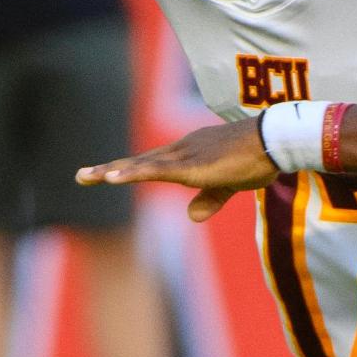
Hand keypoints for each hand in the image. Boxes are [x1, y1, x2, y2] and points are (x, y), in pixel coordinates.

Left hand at [77, 118, 280, 221]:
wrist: (275, 140)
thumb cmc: (259, 157)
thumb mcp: (229, 183)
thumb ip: (209, 198)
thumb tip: (191, 217)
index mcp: (191, 152)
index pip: (153, 162)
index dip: (128, 168)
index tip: (104, 174)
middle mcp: (183, 149)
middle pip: (139, 161)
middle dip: (109, 169)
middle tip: (81, 176)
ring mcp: (185, 156)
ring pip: (142, 164)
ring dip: (113, 171)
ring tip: (87, 177)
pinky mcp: (191, 165)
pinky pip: (155, 170)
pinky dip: (132, 173)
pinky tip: (112, 177)